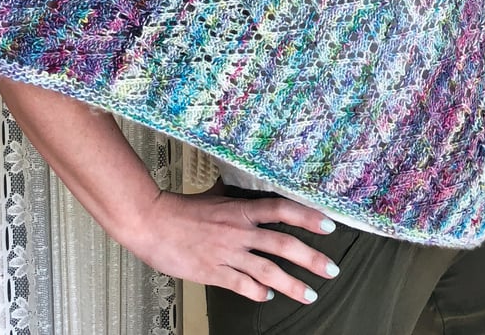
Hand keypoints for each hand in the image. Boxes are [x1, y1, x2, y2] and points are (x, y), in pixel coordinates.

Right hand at [127, 183, 339, 304]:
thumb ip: (237, 197)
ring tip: (310, 294)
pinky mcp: (213, 272)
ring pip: (268, 271)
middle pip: (283, 245)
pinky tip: (268, 296)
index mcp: (241, 210)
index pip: (282, 210)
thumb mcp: (216, 196)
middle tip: (331, 268)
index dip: (307, 216)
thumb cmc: (182, 208)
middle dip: (311, 258)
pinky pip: (242, 285)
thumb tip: (252, 189)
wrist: (153, 222)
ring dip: (292, 284)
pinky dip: (258, 292)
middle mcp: (239, 231)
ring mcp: (227, 254)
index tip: (329, 225)